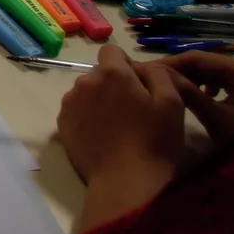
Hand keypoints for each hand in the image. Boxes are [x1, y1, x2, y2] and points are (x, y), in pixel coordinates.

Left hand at [56, 44, 186, 185]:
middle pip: (99, 73)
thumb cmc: (155, 142)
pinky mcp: (62, 125)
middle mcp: (85, 82)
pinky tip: (102, 136)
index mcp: (112, 74)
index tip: (138, 86)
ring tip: (117, 126)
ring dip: (99, 100)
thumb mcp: (171, 102)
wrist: (126, 182)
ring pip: (86, 91)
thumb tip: (140, 66)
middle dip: (114, 84)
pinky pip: (76, 110)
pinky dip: (87, 116)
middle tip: (132, 111)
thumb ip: (156, 73)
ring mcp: (69, 104)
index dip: (126, 65)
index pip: (112, 51)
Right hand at [155, 52, 233, 142]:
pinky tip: (188, 97)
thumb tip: (158, 76)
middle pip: (206, 63)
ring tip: (162, 88)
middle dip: (177, 71)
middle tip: (148, 78)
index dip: (170, 63)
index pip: (201, 58)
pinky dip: (201, 86)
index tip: (144, 70)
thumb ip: (190, 96)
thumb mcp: (219, 122)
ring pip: (211, 71)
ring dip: (187, 78)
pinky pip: (220, 80)